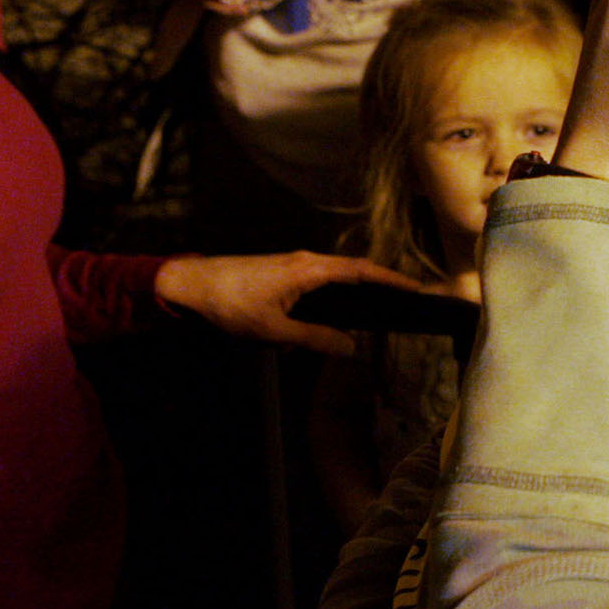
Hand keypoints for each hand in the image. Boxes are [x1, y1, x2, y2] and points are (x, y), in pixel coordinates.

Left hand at [155, 252, 424, 355]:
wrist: (191, 284)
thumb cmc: (231, 304)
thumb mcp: (275, 330)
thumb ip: (315, 339)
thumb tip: (351, 348)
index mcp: (310, 270)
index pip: (362, 271)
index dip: (392, 279)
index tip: (417, 288)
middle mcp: (306, 261)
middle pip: (353, 271)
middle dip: (379, 285)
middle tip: (403, 301)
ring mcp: (293, 264)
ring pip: (333, 277)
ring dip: (352, 292)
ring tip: (373, 312)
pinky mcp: (280, 271)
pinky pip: (316, 281)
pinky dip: (331, 295)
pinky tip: (328, 317)